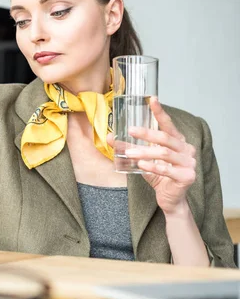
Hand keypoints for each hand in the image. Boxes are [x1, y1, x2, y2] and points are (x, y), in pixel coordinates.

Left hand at [107, 97, 196, 215]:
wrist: (170, 199)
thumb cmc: (158, 175)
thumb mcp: (143, 159)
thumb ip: (129, 147)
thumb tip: (109, 137)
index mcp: (178, 141)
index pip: (168, 124)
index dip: (160, 112)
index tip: (152, 99)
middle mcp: (186, 149)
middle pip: (165, 138)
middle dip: (147, 133)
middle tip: (131, 130)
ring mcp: (189, 163)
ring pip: (164, 153)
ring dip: (144, 152)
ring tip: (129, 152)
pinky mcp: (187, 177)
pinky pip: (167, 170)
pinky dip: (153, 167)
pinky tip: (141, 164)